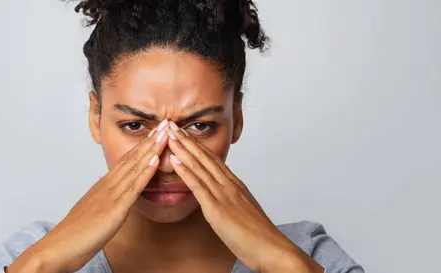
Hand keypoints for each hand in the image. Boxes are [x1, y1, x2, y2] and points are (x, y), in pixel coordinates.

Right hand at [7, 120, 170, 272]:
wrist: (59, 247)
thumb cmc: (74, 233)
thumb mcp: (90, 209)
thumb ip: (99, 195)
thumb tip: (103, 183)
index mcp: (103, 185)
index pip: (127, 160)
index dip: (142, 145)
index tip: (156, 132)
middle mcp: (107, 185)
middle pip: (133, 157)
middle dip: (151, 140)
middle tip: (166, 122)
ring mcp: (111, 195)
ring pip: (135, 167)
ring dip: (152, 149)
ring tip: (166, 133)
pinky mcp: (114, 209)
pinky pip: (133, 187)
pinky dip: (145, 172)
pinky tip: (154, 160)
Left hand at [165, 121, 322, 272]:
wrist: (271, 248)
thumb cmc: (259, 236)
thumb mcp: (243, 212)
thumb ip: (232, 201)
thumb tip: (223, 198)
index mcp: (235, 185)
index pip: (212, 160)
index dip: (197, 146)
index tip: (184, 133)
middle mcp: (229, 185)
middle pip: (204, 157)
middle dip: (186, 140)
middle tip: (171, 124)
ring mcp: (223, 195)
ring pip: (199, 166)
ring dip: (182, 149)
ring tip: (168, 134)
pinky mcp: (217, 208)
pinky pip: (198, 186)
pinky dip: (185, 171)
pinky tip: (174, 160)